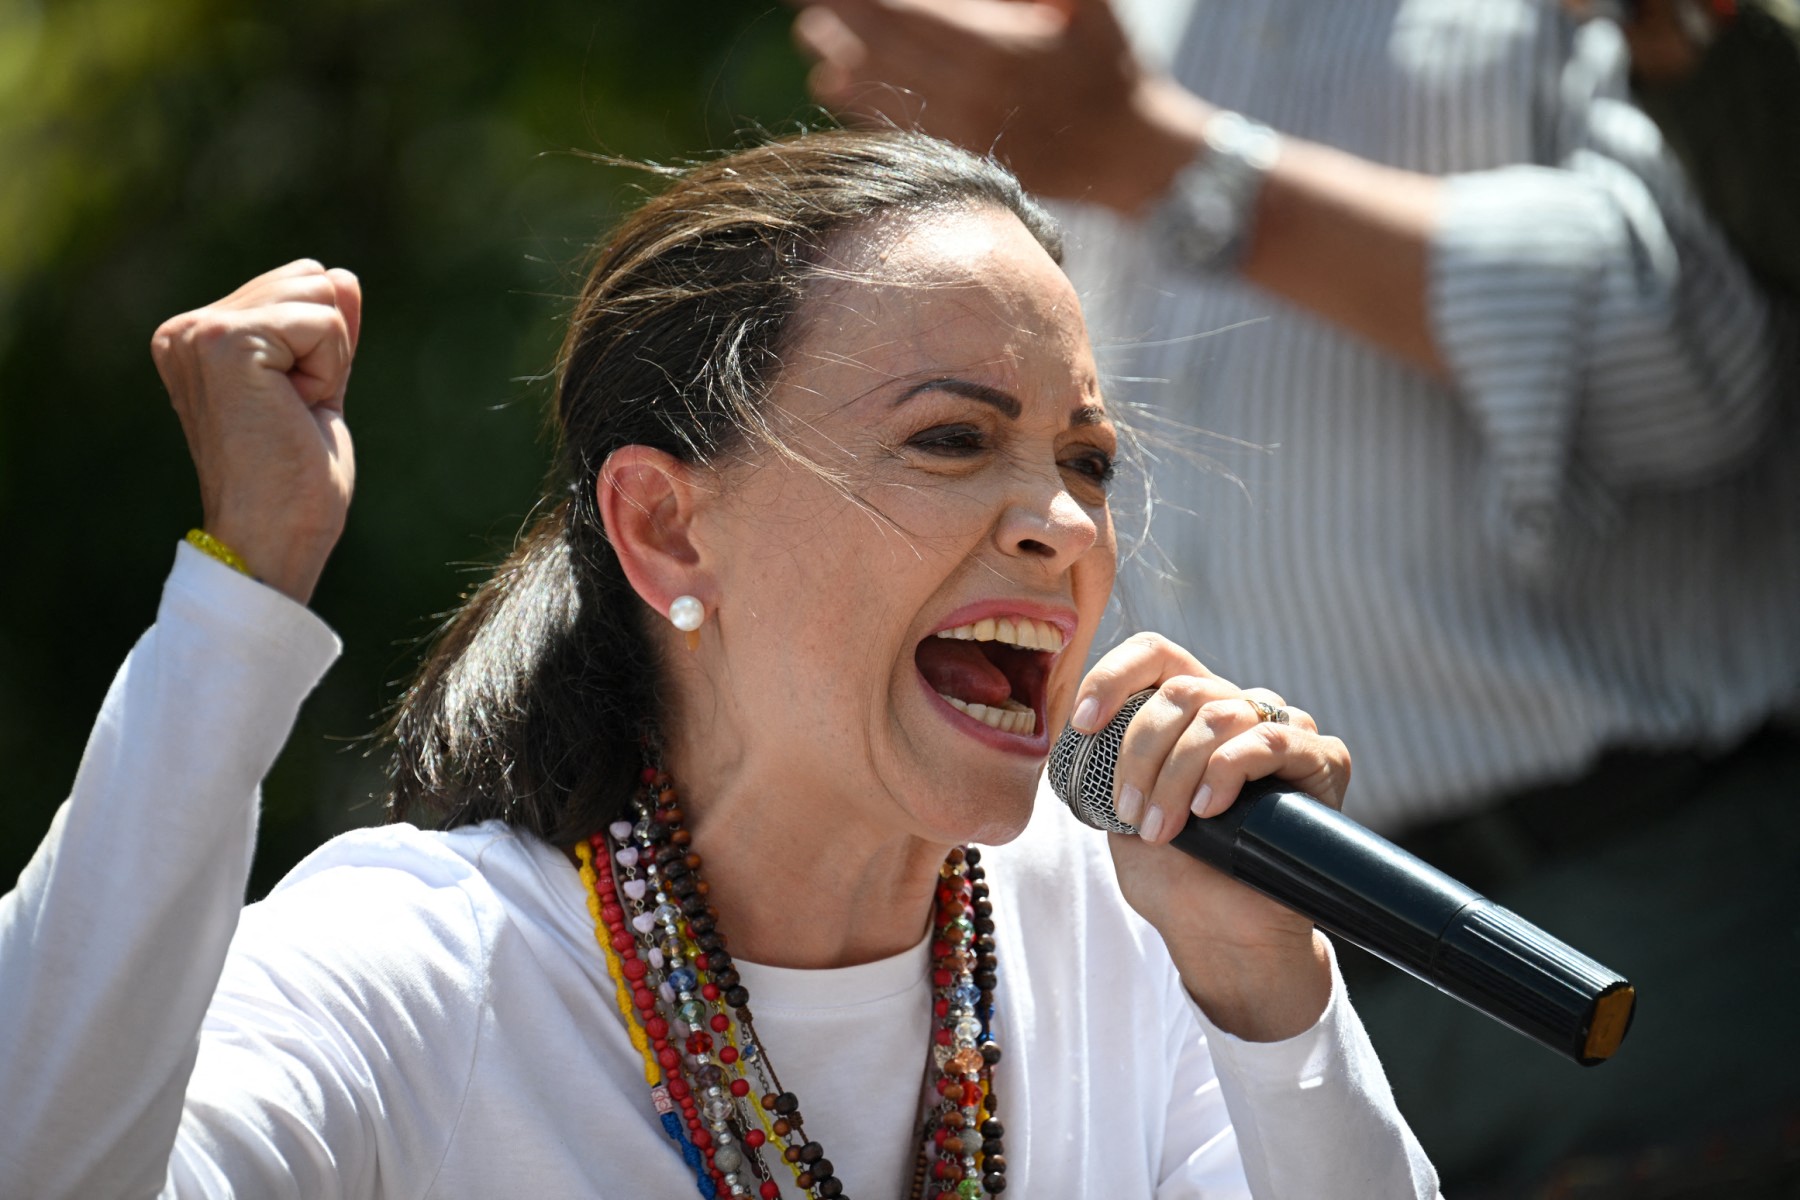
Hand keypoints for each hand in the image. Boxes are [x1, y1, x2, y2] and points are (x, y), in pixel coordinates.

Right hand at [151, 260, 361, 603]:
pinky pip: (323, 323)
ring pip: (320, 296)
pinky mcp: (225, 342)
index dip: (323, 347)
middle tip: (293, 412)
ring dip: (328, 363)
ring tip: (290, 413)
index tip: (290, 406)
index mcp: (198, 337)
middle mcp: (187, 328)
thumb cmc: (294, 481)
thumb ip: (324, 332)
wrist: (273, 537)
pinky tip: (293, 411)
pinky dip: (328, 372)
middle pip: (310, 279)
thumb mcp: (316, 389)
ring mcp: (200, 332)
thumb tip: (343, 275)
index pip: (298, 284)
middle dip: (327, 349)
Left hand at [791, 0, 1209, 212]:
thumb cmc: (1109, 65)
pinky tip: (834, 84)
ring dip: (839, 60)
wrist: (1128, 154)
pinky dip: (861, 105)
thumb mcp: (1087, 3)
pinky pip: (897, 127)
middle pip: (883, 48)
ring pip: (883, 92)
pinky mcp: (960, 156)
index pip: (908, 12)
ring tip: (811, 36)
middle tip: (804, 0)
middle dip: (839, 17)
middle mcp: (971, 93)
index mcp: (997, 50)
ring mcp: (961, 130)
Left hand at [1071, 632, 1350, 1038]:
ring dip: (1177, 775)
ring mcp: (1283, 731)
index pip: (1154, 654)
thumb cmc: (1174, 874)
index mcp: (1188, 711)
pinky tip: (1210, 809)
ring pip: (1219, 714)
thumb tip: (1074, 731)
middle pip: (1181, 689)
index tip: (1082, 725)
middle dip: (1141, 753)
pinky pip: (1272, 740)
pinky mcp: (1322, 761)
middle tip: (1129, 813)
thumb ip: (1104, 764)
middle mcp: (1238, 708)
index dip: (1112, 676)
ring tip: (1163, 829)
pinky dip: (1229, 770)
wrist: (1223, 935)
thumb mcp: (1121, 810)